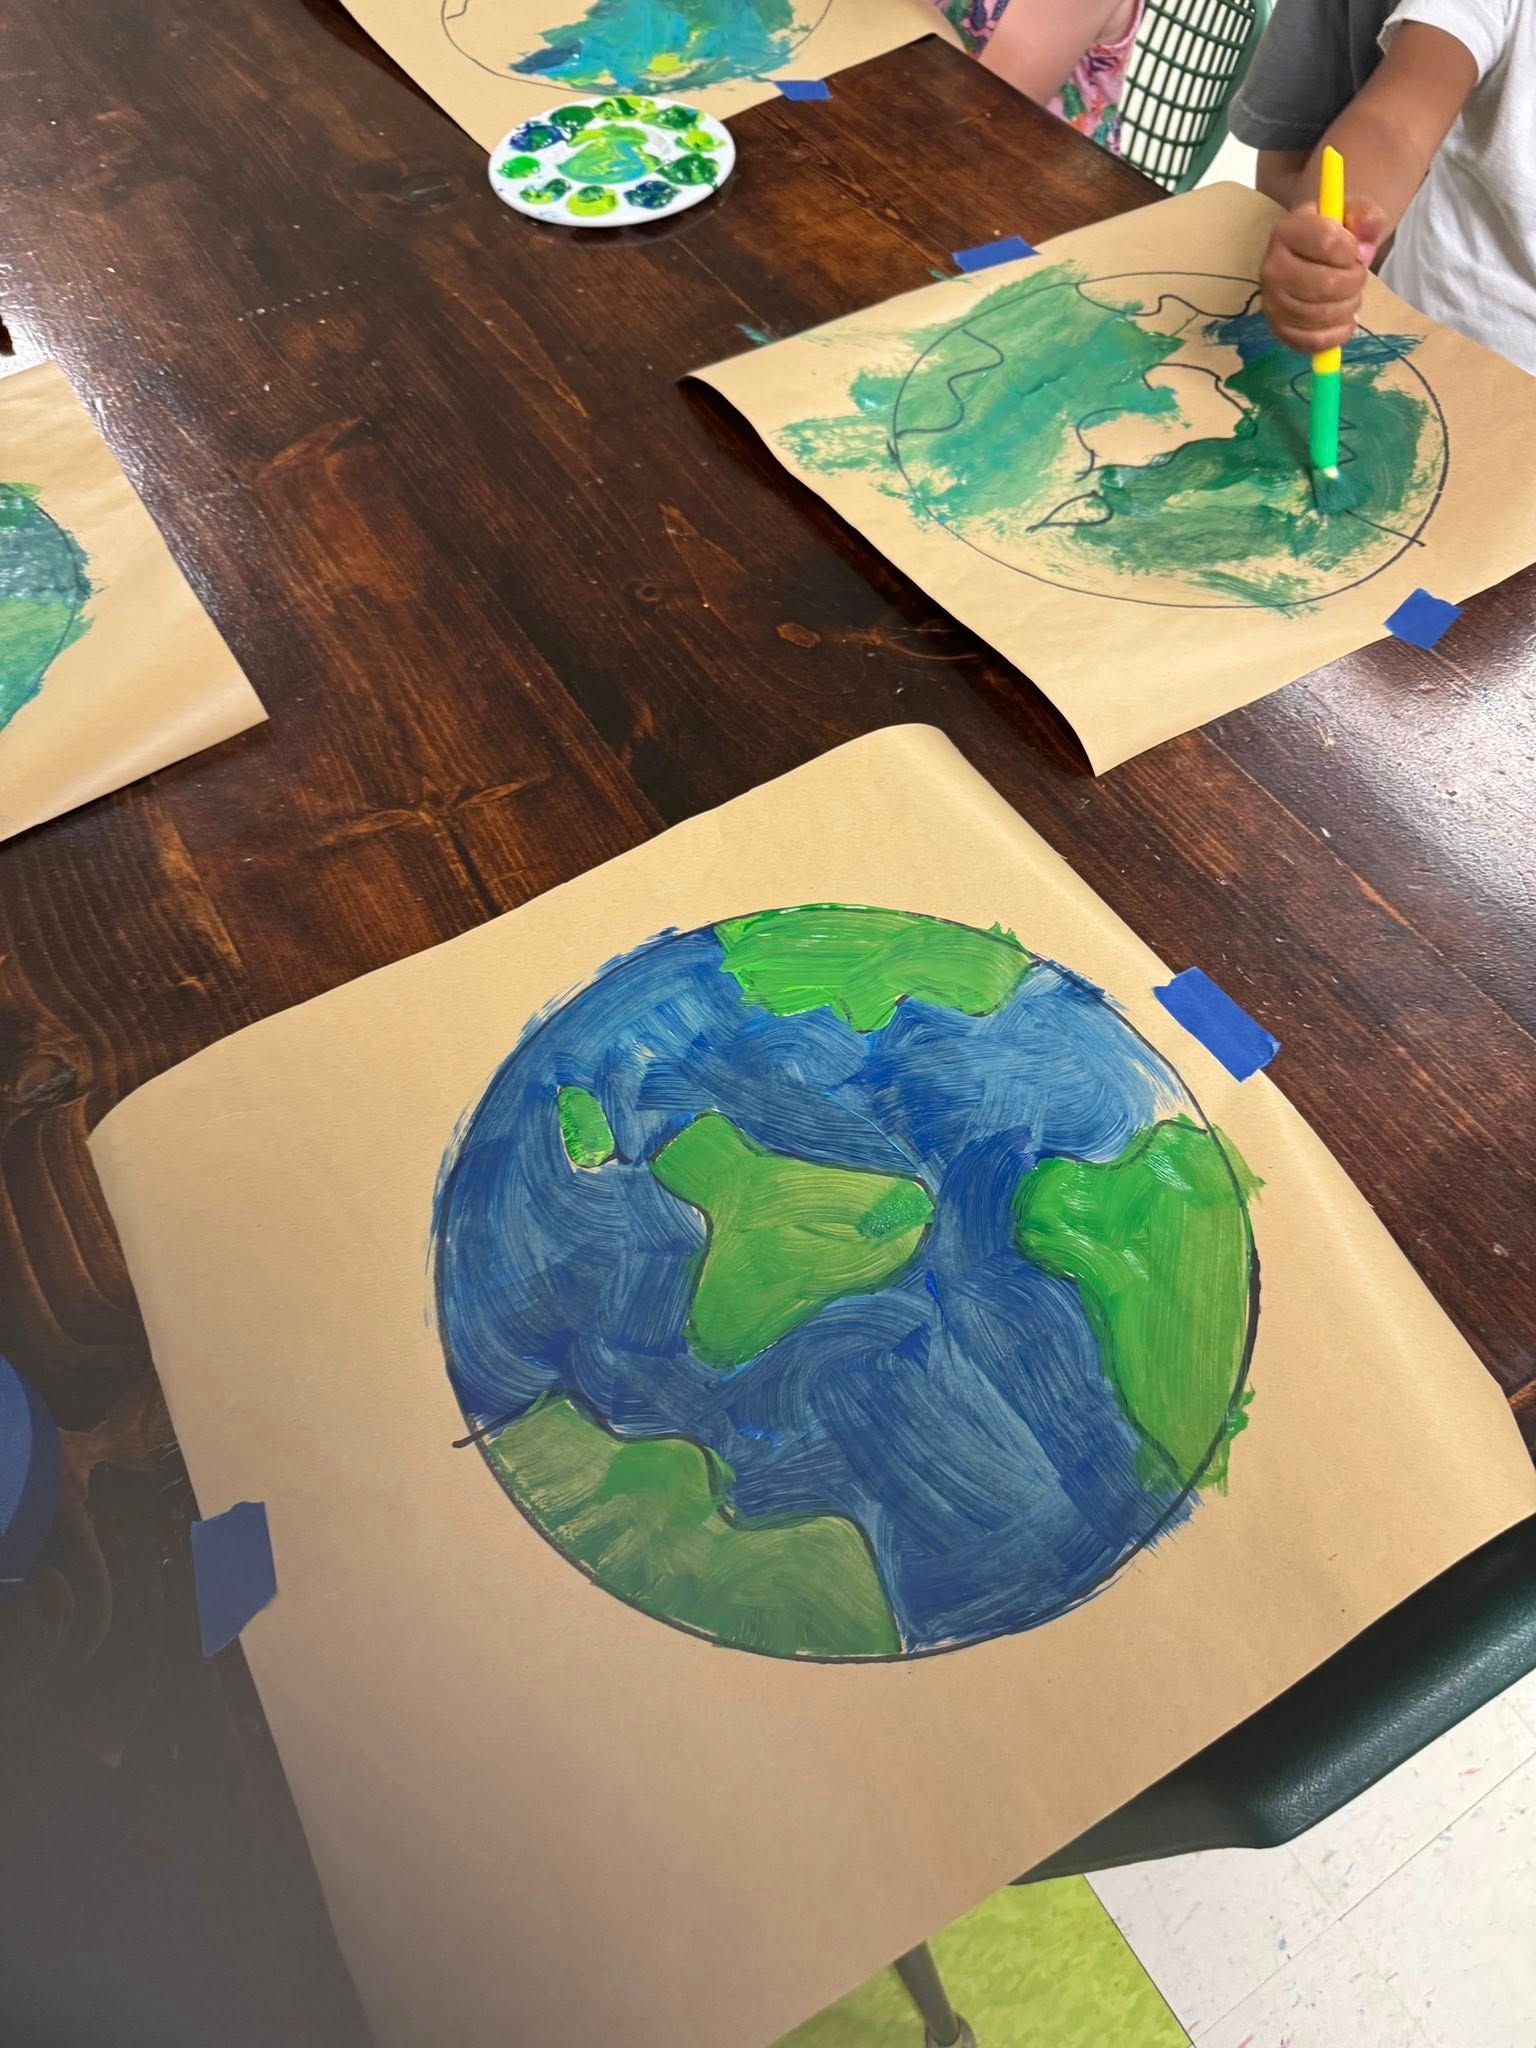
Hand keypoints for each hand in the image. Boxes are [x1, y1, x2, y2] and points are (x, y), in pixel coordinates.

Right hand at [1260, 198, 1387, 354]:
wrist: (1311, 252)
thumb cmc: (1334, 232)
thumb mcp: (1353, 213)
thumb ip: (1366, 218)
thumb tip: (1364, 252)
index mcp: (1286, 231)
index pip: (1327, 242)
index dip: (1351, 249)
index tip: (1352, 249)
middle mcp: (1271, 268)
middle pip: (1326, 284)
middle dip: (1354, 282)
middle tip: (1357, 276)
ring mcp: (1271, 303)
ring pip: (1322, 314)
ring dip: (1349, 307)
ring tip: (1350, 296)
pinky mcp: (1278, 330)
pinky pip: (1312, 341)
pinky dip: (1337, 334)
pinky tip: (1344, 320)